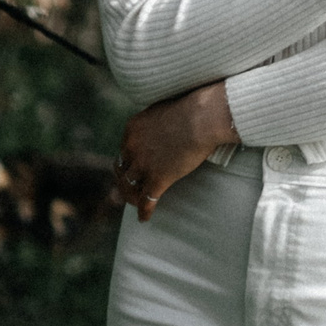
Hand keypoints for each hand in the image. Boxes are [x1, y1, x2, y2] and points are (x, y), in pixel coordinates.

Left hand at [111, 82, 236, 221]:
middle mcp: (132, 148)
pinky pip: (146, 200)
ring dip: (131, 197)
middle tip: (128, 187)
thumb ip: (154, 123)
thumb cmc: (192, 108)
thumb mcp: (163, 110)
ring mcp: (143, 165)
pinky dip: (144, 211)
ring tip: (136, 203)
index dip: (128, 161)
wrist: (203, 116)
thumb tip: (159, 128)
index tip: (132, 167)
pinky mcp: (158, 179)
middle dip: (124, 180)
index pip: (124, 151)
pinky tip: (144, 218)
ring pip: (129, 187)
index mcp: (132, 130)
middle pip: (122, 170)